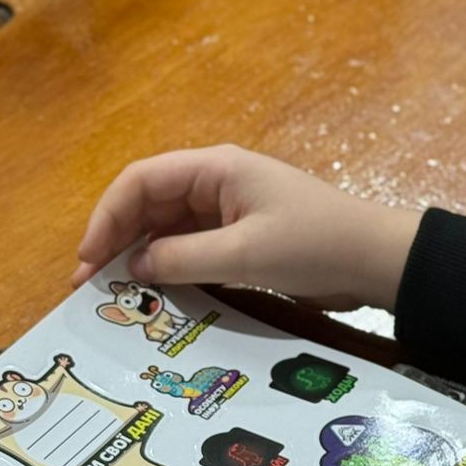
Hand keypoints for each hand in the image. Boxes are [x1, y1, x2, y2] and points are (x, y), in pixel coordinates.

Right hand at [70, 145, 422, 310]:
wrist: (377, 261)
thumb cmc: (316, 245)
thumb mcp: (245, 253)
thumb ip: (182, 259)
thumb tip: (135, 268)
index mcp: (215, 169)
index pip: (140, 181)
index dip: (107, 217)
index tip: (88, 258)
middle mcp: (217, 184)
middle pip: (148, 206)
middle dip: (116, 241)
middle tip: (89, 286)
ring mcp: (230, 213)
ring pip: (168, 231)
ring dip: (140, 259)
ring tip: (114, 297)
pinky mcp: (243, 241)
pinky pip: (193, 251)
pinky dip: (170, 270)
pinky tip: (154, 297)